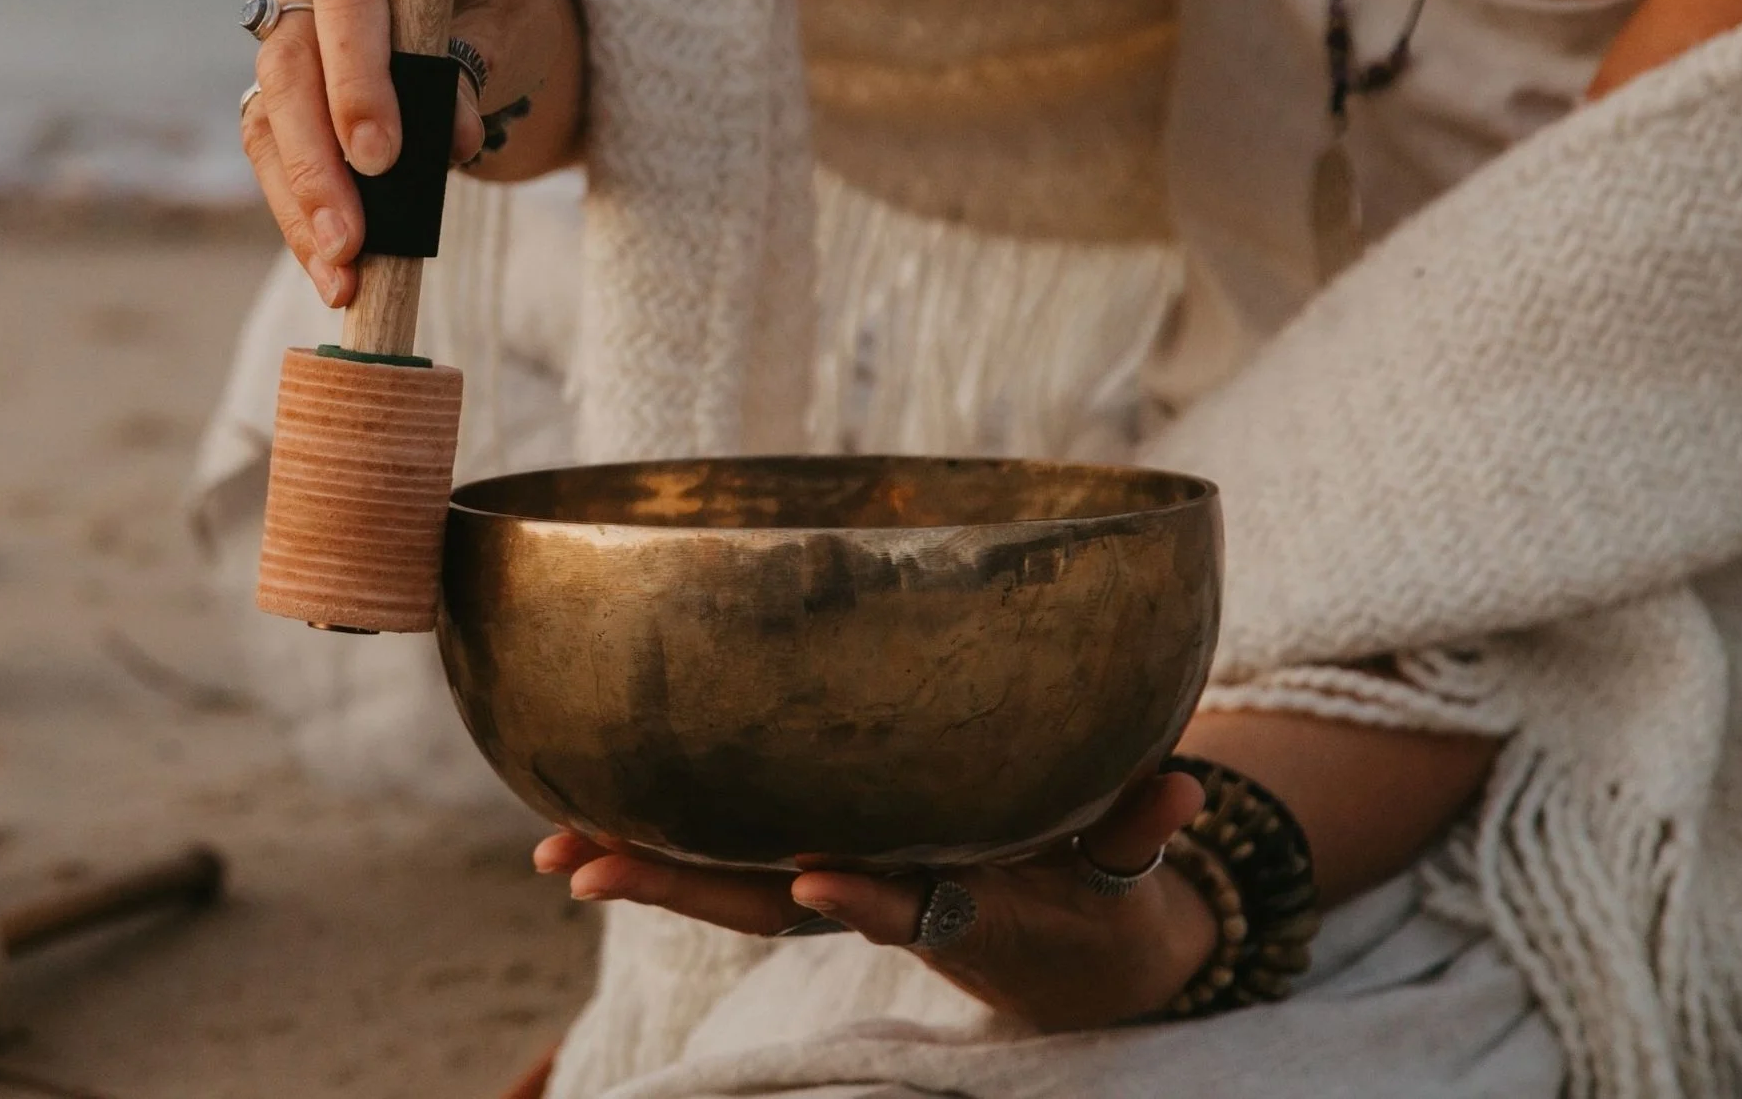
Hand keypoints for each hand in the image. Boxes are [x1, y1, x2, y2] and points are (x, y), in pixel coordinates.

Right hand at [241, 0, 568, 306]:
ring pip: (267, 124)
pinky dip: (300, 219)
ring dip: (301, 207)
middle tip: (351, 241)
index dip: (355, 80)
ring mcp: (284, 42)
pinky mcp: (278, 100)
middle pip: (289, 71)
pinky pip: (274, 160)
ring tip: (341, 275)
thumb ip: (477, 62)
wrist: (477, 10)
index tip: (381, 157)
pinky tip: (331, 273)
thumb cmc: (496, 6)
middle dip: (318, 165)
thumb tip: (447, 137)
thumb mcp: (511, 22)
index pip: (343, 0)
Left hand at [534, 772, 1214, 1031]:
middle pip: (773, 903)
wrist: (1073, 955)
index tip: (816, 879)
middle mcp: (885, 897)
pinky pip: (732, 863)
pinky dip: (665, 848)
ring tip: (555, 854)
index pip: (909, 899)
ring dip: (647, 872)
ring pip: (733, 887)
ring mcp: (845, 889)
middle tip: (585, 867)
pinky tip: (586, 822)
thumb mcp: (1132, 865)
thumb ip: (1145, 823)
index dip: (865, 895)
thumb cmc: (1102, 886)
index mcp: (966, 896)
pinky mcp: (818, 871)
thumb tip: (1187, 786)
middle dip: (682, 885)